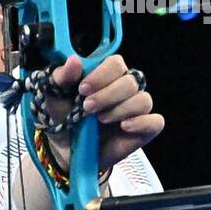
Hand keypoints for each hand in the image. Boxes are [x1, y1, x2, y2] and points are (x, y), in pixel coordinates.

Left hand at [46, 54, 163, 171]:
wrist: (65, 150)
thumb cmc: (63, 117)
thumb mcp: (54, 95)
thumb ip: (62, 76)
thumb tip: (74, 60)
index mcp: (107, 75)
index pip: (116, 64)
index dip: (102, 75)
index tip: (83, 89)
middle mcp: (125, 89)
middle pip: (130, 82)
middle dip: (108, 95)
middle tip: (87, 108)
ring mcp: (136, 110)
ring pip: (143, 100)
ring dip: (121, 109)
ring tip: (101, 120)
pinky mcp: (143, 130)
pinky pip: (156, 122)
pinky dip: (142, 122)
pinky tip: (124, 127)